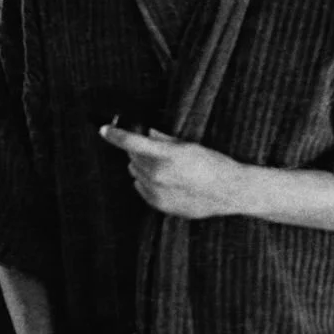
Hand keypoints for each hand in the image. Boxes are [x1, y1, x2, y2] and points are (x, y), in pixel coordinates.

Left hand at [99, 124, 245, 218]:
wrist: (229, 191)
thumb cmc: (213, 164)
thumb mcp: (190, 145)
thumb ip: (164, 140)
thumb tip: (147, 133)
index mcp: (165, 156)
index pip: (131, 142)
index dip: (114, 134)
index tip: (104, 129)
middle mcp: (157, 174)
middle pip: (132, 157)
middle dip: (137, 150)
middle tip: (153, 148)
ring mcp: (157, 191)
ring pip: (135, 173)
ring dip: (141, 166)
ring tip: (163, 165)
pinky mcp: (159, 204)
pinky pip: (141, 188)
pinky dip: (145, 181)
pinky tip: (162, 179)